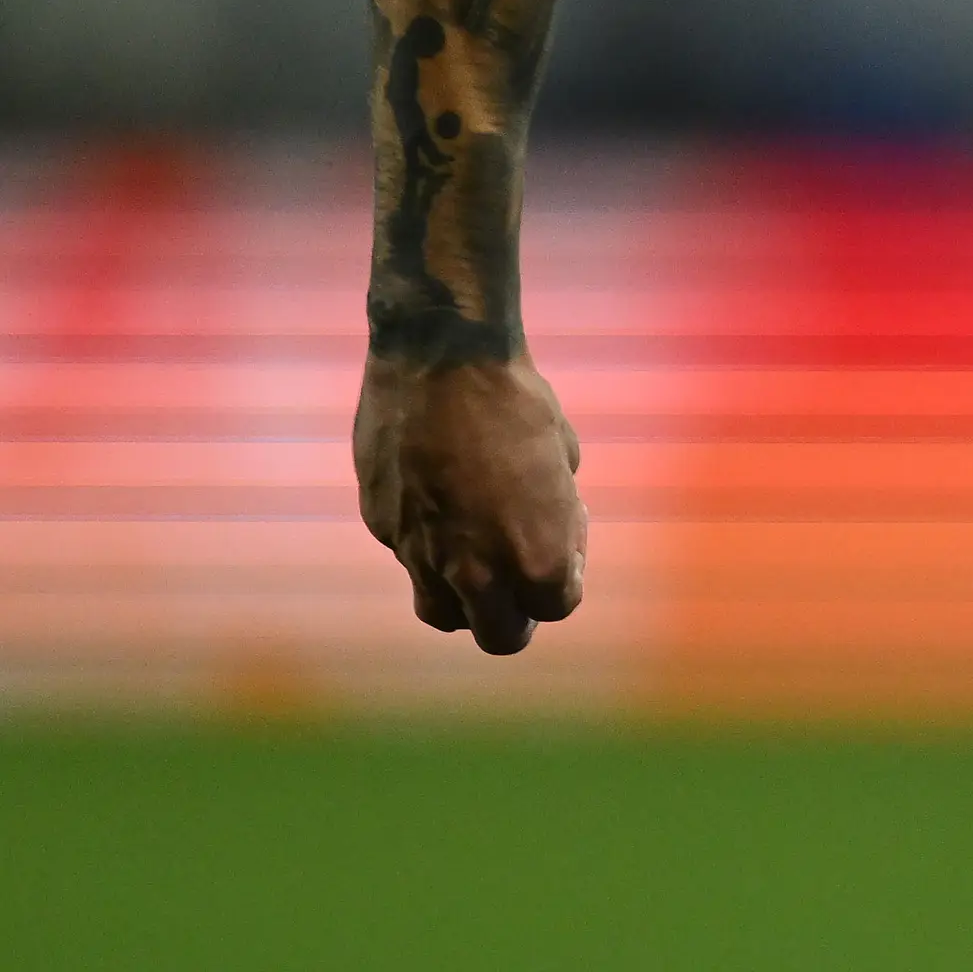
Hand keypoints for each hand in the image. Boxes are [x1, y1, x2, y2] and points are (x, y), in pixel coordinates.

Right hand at [353, 355, 585, 654]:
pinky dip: (430, 545)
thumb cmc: (518, 401)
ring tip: (480, 551)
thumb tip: (548, 540)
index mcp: (535, 557)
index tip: (565, 546)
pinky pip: (411, 560)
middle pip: (501, 637)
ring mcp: (421, 556)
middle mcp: (476, 572)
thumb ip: (555, 517)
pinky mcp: (383, 529)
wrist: (440, 359)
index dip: (565, 579)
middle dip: (518, 615)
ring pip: (444, 614)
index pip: (558, 607)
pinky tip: (441, 495)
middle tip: (523, 576)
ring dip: (467, 598)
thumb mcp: (561, 460)